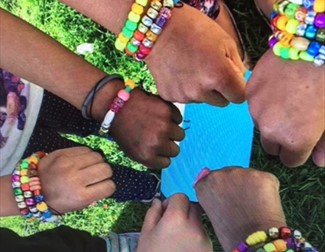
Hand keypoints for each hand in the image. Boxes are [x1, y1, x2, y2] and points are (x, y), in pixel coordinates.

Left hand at [38, 147, 114, 212]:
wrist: (32, 189)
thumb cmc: (57, 201)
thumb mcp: (77, 206)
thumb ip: (94, 196)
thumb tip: (107, 183)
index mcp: (81, 196)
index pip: (109, 186)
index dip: (109, 186)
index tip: (104, 186)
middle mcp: (76, 179)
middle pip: (106, 169)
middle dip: (106, 172)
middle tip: (98, 175)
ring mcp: (69, 164)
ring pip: (98, 156)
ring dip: (98, 162)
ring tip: (91, 166)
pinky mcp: (63, 153)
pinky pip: (86, 149)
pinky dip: (88, 155)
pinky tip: (83, 160)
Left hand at [110, 89, 184, 168]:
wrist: (115, 105)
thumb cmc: (122, 128)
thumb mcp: (132, 151)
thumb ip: (149, 157)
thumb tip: (165, 157)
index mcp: (147, 156)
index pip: (166, 162)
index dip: (161, 154)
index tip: (156, 147)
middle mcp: (157, 143)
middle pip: (175, 150)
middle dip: (168, 143)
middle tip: (158, 135)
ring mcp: (164, 126)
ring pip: (180, 135)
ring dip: (172, 130)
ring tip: (160, 124)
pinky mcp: (167, 111)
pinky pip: (178, 118)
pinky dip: (172, 116)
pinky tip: (160, 114)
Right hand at [137, 194, 211, 251]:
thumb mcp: (146, 234)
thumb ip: (153, 213)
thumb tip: (159, 201)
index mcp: (176, 219)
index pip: (181, 196)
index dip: (171, 203)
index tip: (164, 214)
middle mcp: (195, 226)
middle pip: (192, 206)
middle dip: (182, 210)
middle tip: (171, 225)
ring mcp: (204, 238)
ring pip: (198, 220)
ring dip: (190, 223)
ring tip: (178, 239)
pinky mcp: (210, 248)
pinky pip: (202, 233)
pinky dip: (195, 235)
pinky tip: (184, 247)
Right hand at [146, 4, 245, 106]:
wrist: (159, 29)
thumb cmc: (194, 29)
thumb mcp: (226, 42)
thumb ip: (238, 67)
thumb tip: (239, 82)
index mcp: (219, 76)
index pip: (239, 97)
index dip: (237, 87)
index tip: (231, 79)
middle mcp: (200, 91)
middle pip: (221, 102)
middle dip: (220, 90)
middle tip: (209, 69)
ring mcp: (182, 95)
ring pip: (203, 100)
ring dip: (202, 90)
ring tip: (192, 67)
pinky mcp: (169, 96)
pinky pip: (185, 98)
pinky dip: (185, 88)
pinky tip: (180, 72)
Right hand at [195, 167, 285, 250]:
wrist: (253, 242)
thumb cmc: (231, 233)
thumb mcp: (211, 211)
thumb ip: (208, 190)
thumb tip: (205, 170)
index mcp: (206, 183)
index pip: (214, 178)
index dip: (224, 191)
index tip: (228, 202)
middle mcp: (221, 174)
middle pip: (232, 174)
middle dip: (238, 186)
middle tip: (242, 207)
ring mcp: (243, 172)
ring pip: (249, 176)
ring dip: (252, 187)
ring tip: (254, 208)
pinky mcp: (263, 176)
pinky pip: (266, 180)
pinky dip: (268, 191)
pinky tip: (266, 205)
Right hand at [247, 49, 324, 166]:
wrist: (314, 45)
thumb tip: (318, 161)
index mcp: (294, 140)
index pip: (290, 161)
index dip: (299, 152)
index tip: (305, 139)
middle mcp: (269, 129)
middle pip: (271, 146)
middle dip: (282, 139)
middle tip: (295, 119)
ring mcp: (256, 108)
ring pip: (261, 124)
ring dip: (271, 118)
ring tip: (287, 97)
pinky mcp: (249, 91)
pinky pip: (254, 104)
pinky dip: (264, 100)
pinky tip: (278, 85)